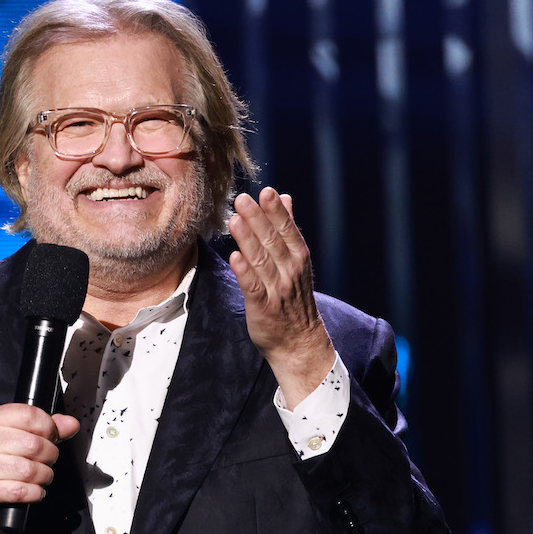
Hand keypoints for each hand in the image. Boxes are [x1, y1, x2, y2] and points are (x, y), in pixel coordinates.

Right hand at [0, 404, 80, 533]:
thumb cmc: (1, 461)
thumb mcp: (19, 436)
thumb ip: (47, 427)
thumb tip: (71, 424)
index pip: (30, 415)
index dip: (49, 428)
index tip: (51, 437)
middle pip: (34, 445)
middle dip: (49, 456)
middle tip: (46, 461)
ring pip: (31, 470)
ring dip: (44, 476)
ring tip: (40, 477)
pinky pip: (23, 491)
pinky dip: (35, 493)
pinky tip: (32, 491)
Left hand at [227, 187, 335, 406]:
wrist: (298, 341)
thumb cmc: (293, 298)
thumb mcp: (296, 260)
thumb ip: (288, 229)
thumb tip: (285, 197)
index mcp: (298, 258)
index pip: (287, 230)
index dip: (276, 211)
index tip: (266, 191)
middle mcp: (290, 271)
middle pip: (272, 241)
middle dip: (258, 220)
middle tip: (242, 199)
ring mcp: (277, 289)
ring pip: (261, 261)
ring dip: (247, 240)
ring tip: (234, 219)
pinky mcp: (263, 307)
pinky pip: (253, 287)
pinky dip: (244, 272)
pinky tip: (235, 256)